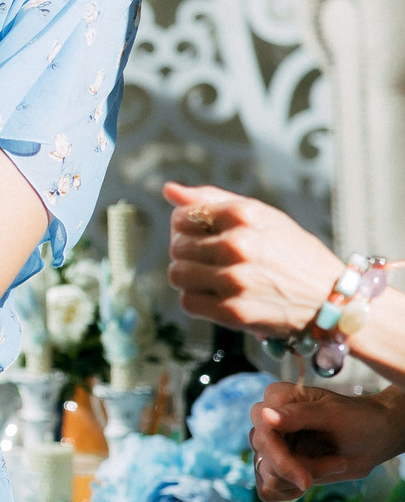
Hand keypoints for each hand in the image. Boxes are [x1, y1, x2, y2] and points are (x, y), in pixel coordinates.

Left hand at [164, 180, 343, 339]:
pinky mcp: (233, 311)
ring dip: (190, 277)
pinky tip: (219, 295)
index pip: (182, 218)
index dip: (187, 228)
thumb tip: (169, 190)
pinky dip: (198, 300)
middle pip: (177, 247)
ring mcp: (235, 280)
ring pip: (176, 274)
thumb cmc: (293, 254)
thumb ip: (213, 200)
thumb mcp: (263, 217)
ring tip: (214, 278)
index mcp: (244, 215)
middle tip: (214, 260)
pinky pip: (187, 302)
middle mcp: (238, 245)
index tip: (204, 236)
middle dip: (189, 253)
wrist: (331, 299)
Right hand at [248, 380, 404, 499]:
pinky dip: (291, 491)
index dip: (280, 458)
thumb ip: (298, 415)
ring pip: (269, 476)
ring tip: (333, 463)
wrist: (374, 440)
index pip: (262, 432)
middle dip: (303, 468)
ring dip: (306, 476)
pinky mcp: (273, 466)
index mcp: (276, 399)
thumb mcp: (333, 414)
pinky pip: (267, 490)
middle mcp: (266, 421)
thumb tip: (266, 415)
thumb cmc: (358, 420)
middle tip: (338, 463)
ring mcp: (269, 445)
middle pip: (265, 457)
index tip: (306, 480)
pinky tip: (312, 477)